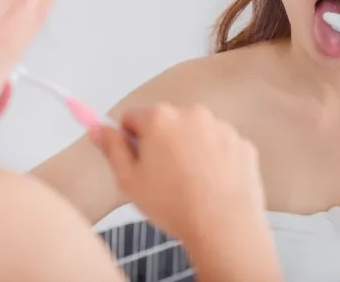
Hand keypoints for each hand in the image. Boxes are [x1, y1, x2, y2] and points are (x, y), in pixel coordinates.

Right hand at [91, 103, 267, 244]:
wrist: (224, 225)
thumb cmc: (174, 205)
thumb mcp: (128, 180)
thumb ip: (111, 149)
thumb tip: (98, 129)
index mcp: (160, 118)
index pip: (132, 117)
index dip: (130, 141)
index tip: (137, 161)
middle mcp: (192, 114)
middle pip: (166, 123)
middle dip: (161, 144)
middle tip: (163, 178)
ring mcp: (221, 127)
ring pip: (195, 134)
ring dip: (189, 151)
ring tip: (190, 185)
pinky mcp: (241, 142)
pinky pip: (220, 146)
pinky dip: (215, 160)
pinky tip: (212, 185)